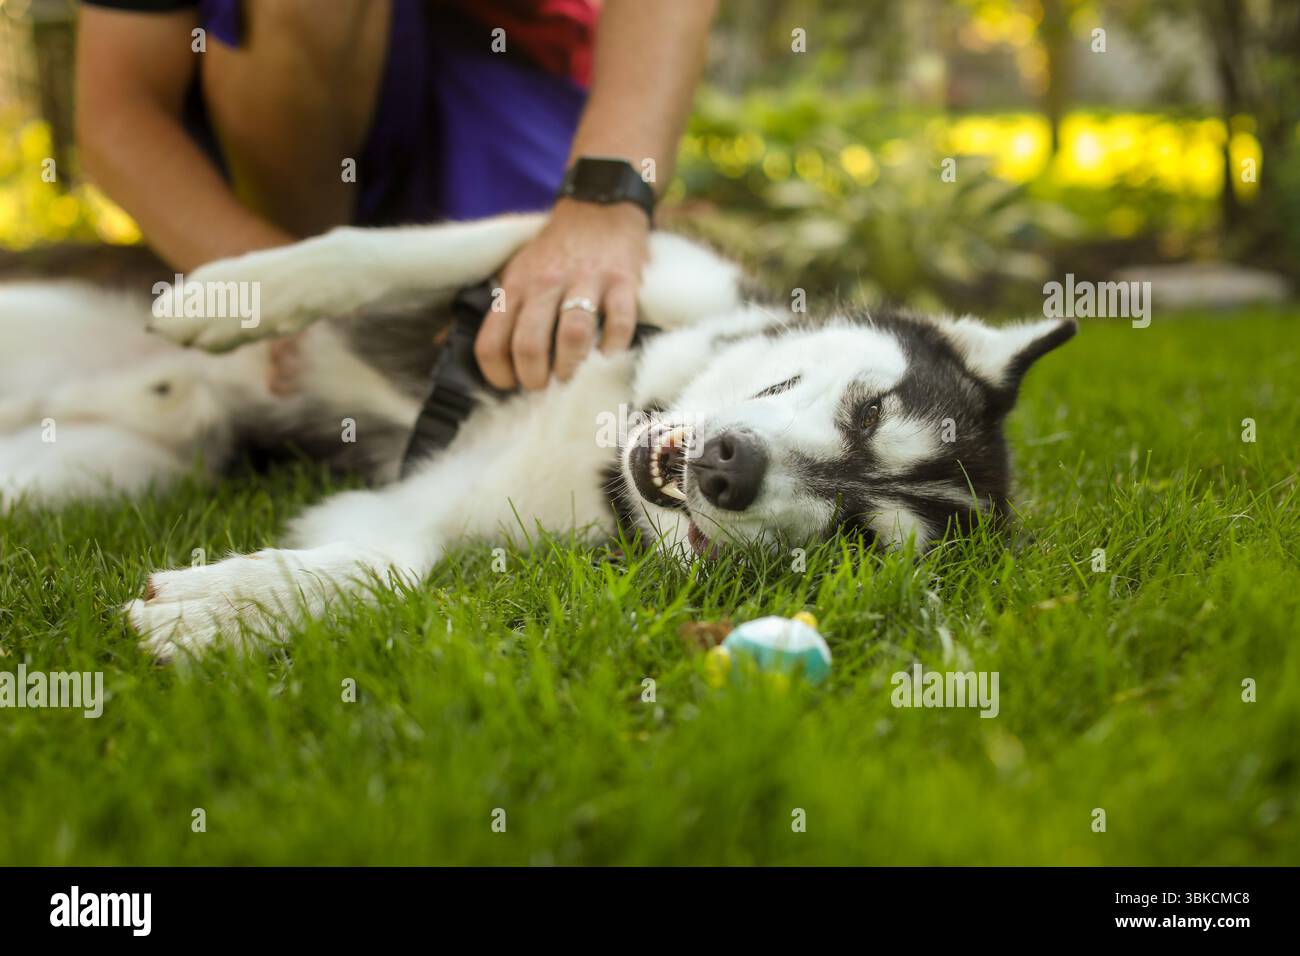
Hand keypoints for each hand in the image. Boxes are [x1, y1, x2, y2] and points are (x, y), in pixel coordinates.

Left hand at [474, 198, 649, 389]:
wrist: (598, 208)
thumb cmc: (552, 252)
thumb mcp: (512, 272)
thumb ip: (485, 310)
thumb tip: (441, 343)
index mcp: (514, 287)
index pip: (492, 342)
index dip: (498, 374)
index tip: (511, 383)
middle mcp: (545, 284)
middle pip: (529, 344)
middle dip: (534, 378)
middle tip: (543, 385)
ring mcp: (585, 282)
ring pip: (572, 336)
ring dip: (570, 367)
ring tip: (571, 375)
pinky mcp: (621, 282)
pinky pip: (619, 324)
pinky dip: (614, 347)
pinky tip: (607, 353)